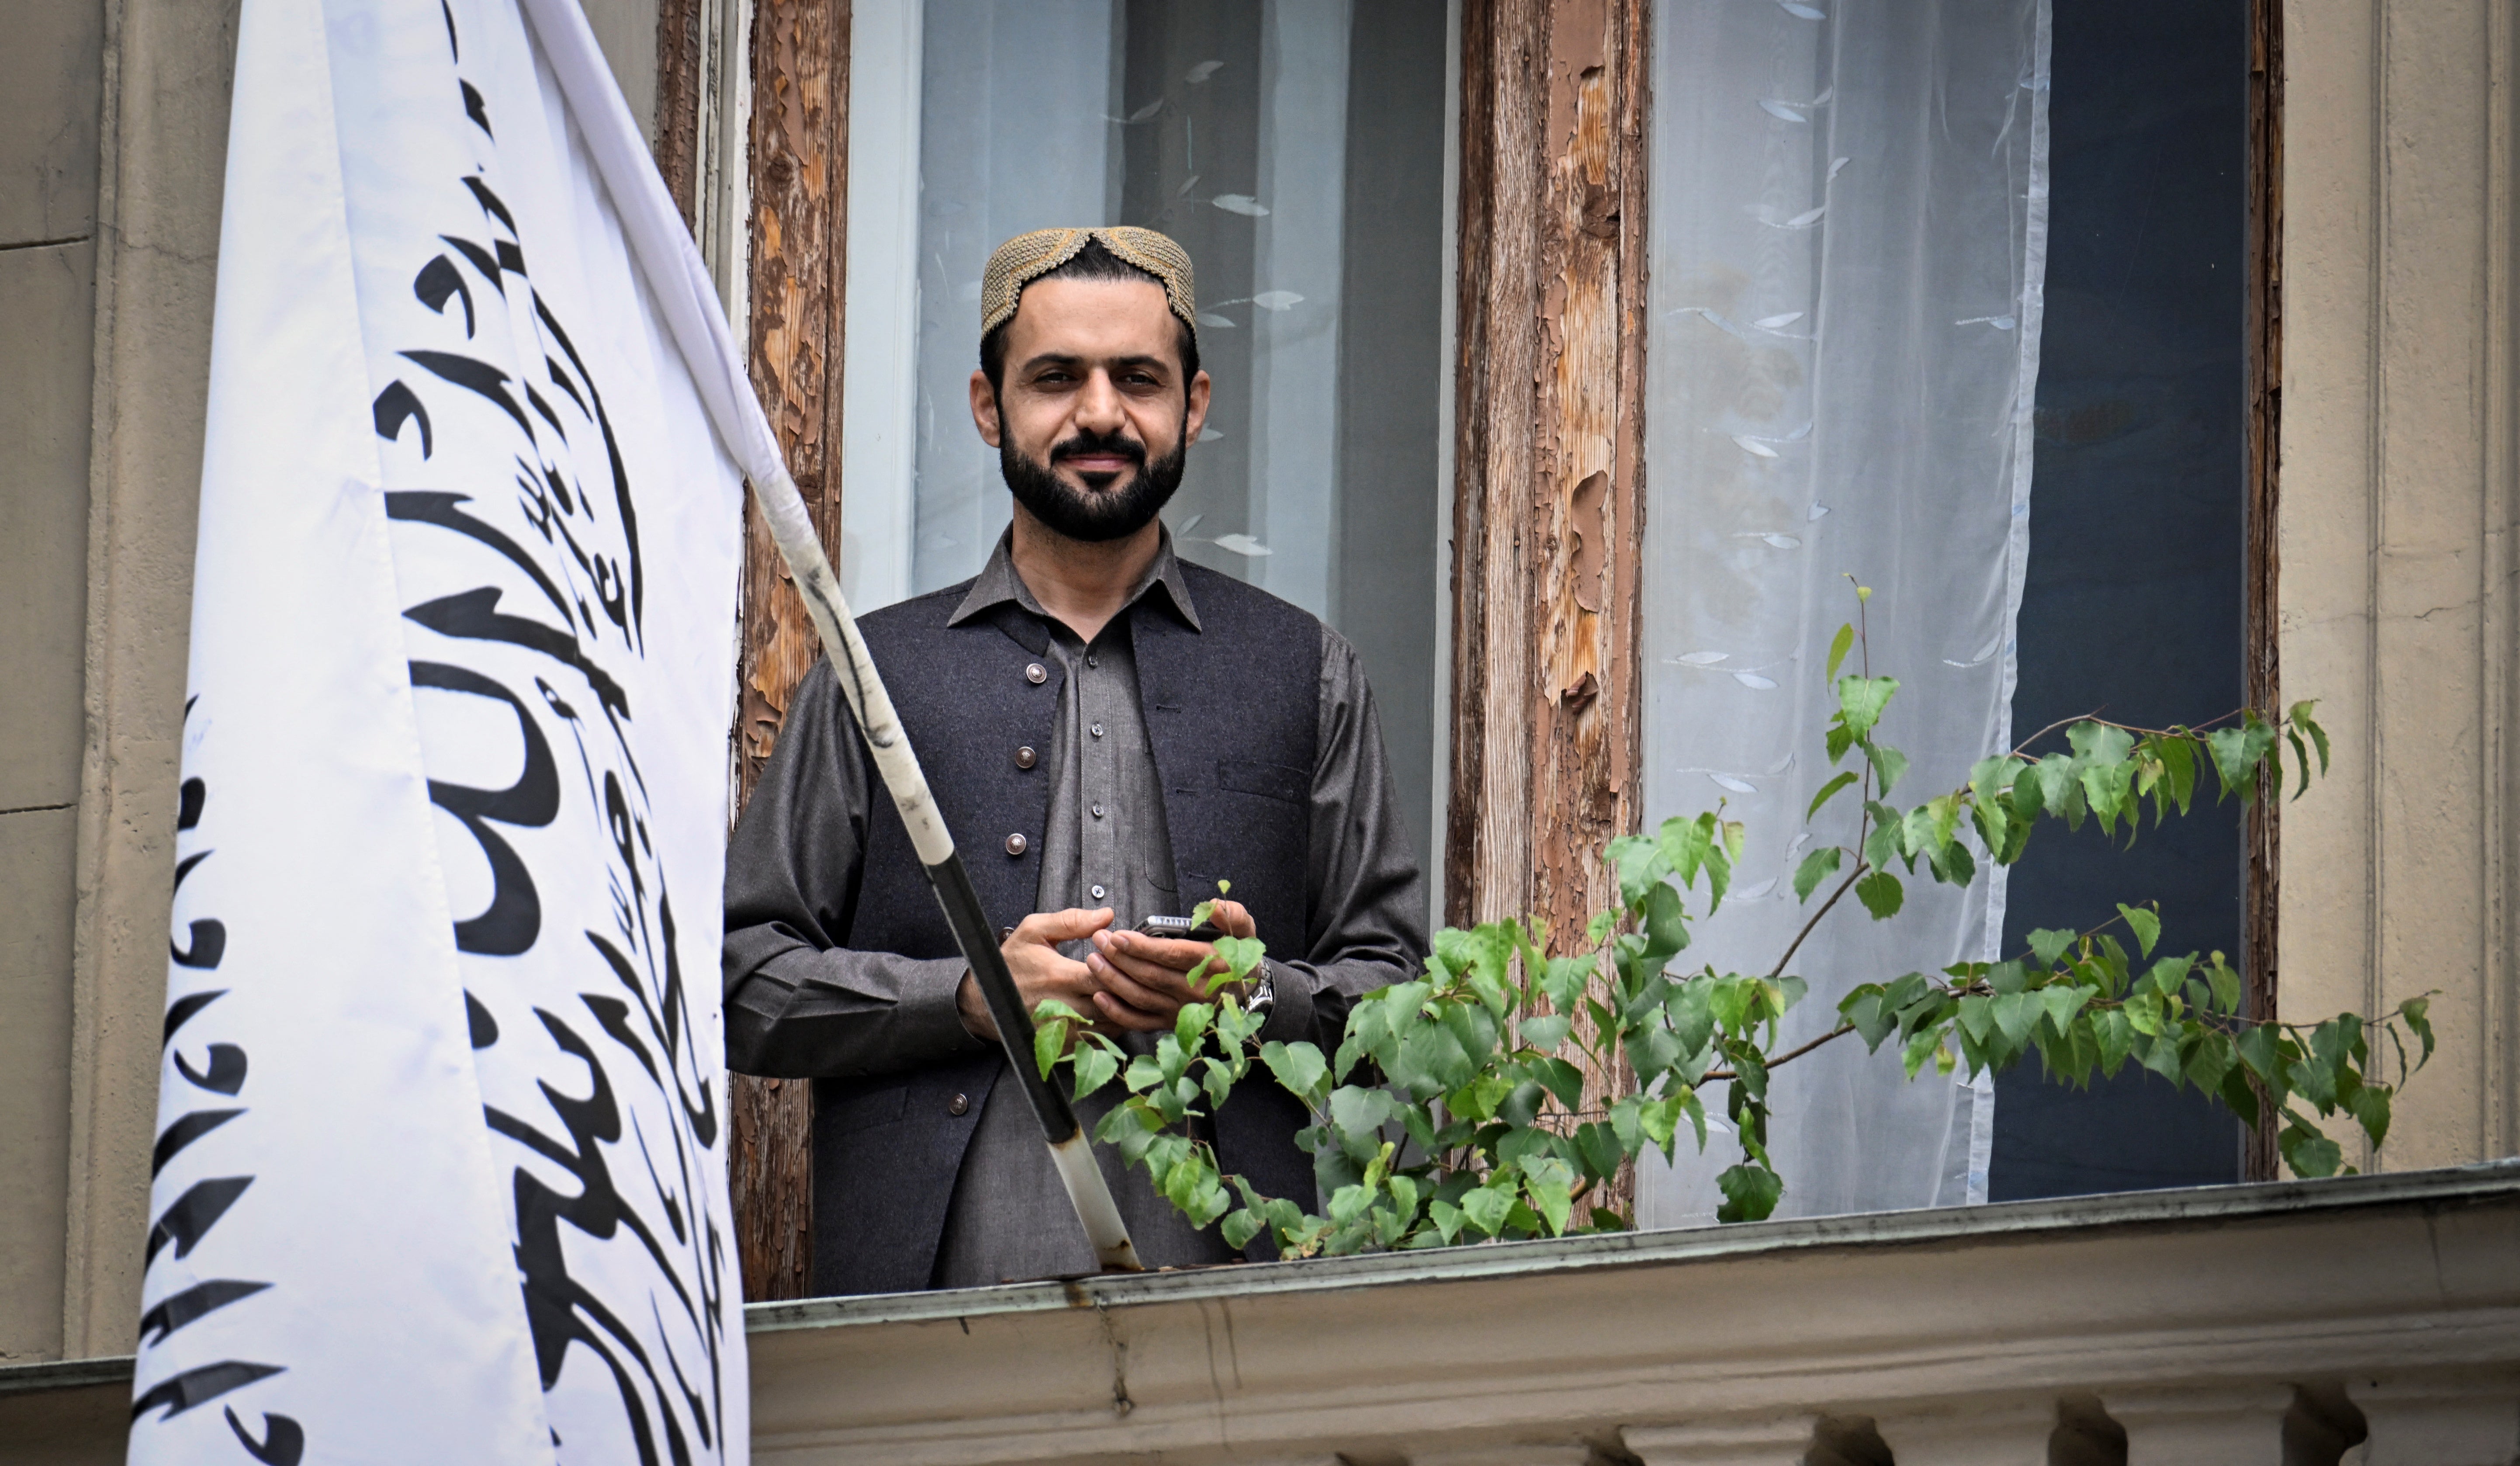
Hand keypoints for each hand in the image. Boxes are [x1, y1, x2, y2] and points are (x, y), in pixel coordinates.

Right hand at [957, 907, 1116, 1043]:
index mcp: (1060, 976)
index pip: (1107, 975)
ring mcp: (1065, 1029)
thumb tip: (1106, 915)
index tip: (1126, 957)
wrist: (986, 1000)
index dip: (1123, 967)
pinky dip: (1112, 1027)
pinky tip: (1113, 1009)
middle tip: (1135, 975)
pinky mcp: (1064, 1045)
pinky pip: (1101, 1041)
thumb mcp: (1034, 931)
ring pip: (1112, 1024)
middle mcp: (1065, 1006)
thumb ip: (1071, 921)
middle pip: (1114, 1002)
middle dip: (1128, 988)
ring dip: (1124, 1008)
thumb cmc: (1011, 963)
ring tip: (1126, 991)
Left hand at [1083, 899, 1259, 1032]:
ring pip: (1141, 997)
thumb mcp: (1245, 932)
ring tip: (1093, 960)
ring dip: (1114, 980)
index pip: (1172, 955)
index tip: (1120, 935)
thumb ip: (1232, 915)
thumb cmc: (1240, 958)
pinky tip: (1100, 996)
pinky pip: (1140, 1022)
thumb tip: (1213, 906)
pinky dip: (1118, 1012)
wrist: (1247, 995)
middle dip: (1121, 958)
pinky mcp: (1171, 1023)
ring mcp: (1182, 1011)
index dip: (1143, 946)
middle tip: (1099, 941)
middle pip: (1151, 975)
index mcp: (1213, 966)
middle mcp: (1196, 992)